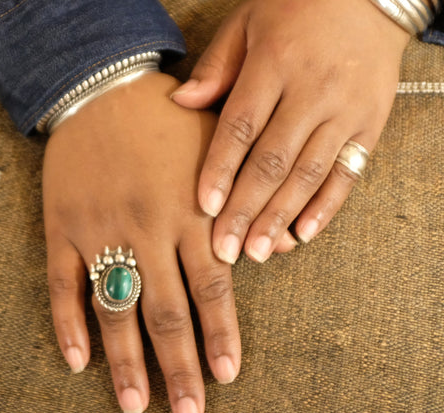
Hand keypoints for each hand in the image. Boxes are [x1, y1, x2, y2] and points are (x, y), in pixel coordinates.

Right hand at [44, 73, 238, 412]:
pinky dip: (68, 324)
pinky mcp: (61, 226)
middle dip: (178, 368)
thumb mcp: (216, 151)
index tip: (225, 377)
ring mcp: (101, 229)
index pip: (212, 289)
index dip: (219, 336)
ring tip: (134, 403)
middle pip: (166, 312)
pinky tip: (77, 361)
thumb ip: (243, 202)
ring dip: (126, 362)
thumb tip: (275, 252)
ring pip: (116, 307)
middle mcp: (148, 228)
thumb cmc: (166, 121)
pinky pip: (61, 284)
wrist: (103, 88)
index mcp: (190, 212)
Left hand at [171, 0, 409, 262]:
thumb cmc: (296, 8)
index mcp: (275, 63)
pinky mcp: (370, 125)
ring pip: (309, 173)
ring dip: (281, 217)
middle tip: (225, 249)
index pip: (241, 126)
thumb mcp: (248, 22)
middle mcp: (312, 90)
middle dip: (246, 210)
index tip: (203, 208)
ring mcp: (346, 110)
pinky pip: (348, 173)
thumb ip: (216, 66)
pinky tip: (302, 234)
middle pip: (273, 160)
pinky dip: (326, 206)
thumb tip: (180, 103)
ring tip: (257, 251)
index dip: (221, 170)